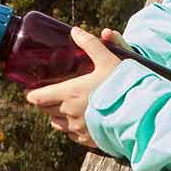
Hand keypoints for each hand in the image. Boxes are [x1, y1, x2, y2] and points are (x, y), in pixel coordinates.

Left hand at [23, 28, 123, 148]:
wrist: (138, 113)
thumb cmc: (122, 85)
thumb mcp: (107, 59)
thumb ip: (90, 44)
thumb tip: (75, 31)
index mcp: (70, 93)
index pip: (39, 98)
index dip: (33, 94)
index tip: (32, 91)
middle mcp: (70, 113)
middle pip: (46, 111)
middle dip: (45, 103)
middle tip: (49, 96)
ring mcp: (79, 129)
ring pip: (58, 124)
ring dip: (57, 116)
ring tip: (64, 108)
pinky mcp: (89, 140)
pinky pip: (72, 135)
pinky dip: (71, 129)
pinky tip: (80, 121)